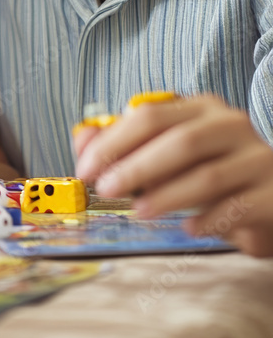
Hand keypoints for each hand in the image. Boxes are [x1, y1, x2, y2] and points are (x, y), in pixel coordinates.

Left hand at [73, 93, 272, 256]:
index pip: (149, 116)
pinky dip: (207, 220)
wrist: (271, 197)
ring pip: (207, 176)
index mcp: (200, 108)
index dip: (112, 142)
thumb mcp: (166, 154)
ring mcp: (258, 159)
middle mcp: (231, 126)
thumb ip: (124, 144)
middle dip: (136, 167)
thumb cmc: (209, 172)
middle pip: (179, 141)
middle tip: (107, 189)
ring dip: (166, 196)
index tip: (86, 168)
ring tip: (139, 212)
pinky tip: (188, 228)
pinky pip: (236, 208)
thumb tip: (82, 141)